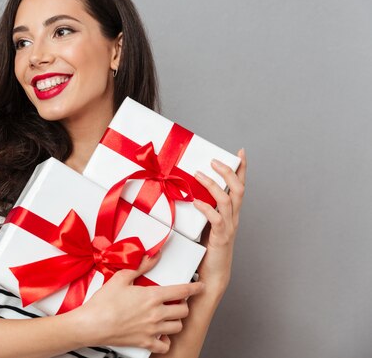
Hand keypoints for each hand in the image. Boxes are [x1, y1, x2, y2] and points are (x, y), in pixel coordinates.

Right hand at [73, 252, 204, 353]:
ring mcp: (152, 330)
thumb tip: (152, 257)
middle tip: (177, 302)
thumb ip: (140, 267)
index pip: (182, 291)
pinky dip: (165, 340)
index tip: (200, 286)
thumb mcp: (121, 278)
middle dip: (183, 305)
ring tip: (169, 317)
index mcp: (152, 296)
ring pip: (177, 327)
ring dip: (175, 321)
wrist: (92, 324)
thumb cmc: (103, 303)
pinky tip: (160, 334)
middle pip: (183, 310)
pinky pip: (165, 345)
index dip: (194, 288)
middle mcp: (156, 314)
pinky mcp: (145, 343)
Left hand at [193, 148, 246, 293]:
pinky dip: (206, 208)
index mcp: (231, 213)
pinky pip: (217, 219)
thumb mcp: (205, 225)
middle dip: (228, 172)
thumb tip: (187, 193)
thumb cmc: (207, 250)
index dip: (242, 169)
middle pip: (238, 189)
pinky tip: (196, 202)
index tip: (240, 152)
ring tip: (199, 174)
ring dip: (212, 185)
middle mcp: (234, 217)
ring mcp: (229, 227)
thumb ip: (202, 210)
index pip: (239, 186)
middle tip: (214, 161)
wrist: (213, 276)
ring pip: (227, 200)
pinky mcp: (221, 238)